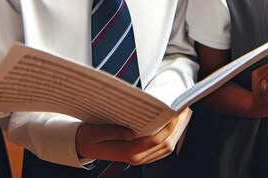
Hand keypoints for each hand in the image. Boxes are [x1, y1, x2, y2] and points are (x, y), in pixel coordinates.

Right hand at [75, 108, 189, 165]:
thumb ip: (114, 132)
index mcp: (128, 152)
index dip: (168, 124)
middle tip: (184, 108)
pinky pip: (160, 148)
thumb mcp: (96, 132)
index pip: (155, 138)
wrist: (82, 147)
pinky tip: (172, 124)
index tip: (176, 110)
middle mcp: (137, 157)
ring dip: (177, 131)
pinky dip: (170, 136)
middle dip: (178, 126)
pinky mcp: (139, 154)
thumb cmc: (89, 137)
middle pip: (165, 144)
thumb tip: (132, 130)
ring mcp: (139, 158)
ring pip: (166, 147)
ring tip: (183, 114)